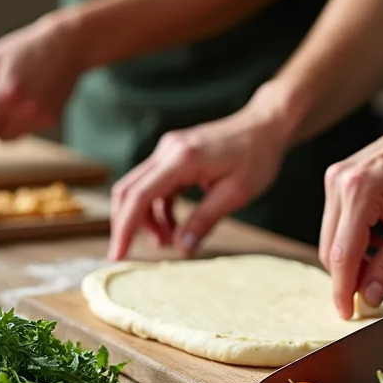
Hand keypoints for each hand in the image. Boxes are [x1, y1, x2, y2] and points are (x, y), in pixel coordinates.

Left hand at [0, 15, 85, 141]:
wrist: (67, 45)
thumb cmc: (24, 49)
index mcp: (4, 93)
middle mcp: (24, 110)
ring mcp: (40, 118)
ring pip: (5, 138)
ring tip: (2, 100)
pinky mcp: (51, 120)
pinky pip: (23, 132)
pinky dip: (16, 122)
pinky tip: (22, 100)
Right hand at [108, 98, 293, 259]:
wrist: (265, 126)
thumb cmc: (256, 157)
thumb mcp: (234, 194)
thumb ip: (204, 221)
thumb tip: (182, 249)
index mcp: (181, 159)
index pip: (139, 196)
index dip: (125, 228)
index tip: (117, 255)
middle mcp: (167, 150)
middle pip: (128, 191)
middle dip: (127, 225)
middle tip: (135, 252)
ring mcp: (168, 150)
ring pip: (139, 189)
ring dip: (146, 219)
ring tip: (168, 241)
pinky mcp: (174, 155)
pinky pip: (154, 185)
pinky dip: (158, 208)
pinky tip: (173, 226)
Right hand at [320, 104, 382, 319]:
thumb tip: (370, 295)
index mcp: (359, 190)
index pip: (342, 255)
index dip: (343, 291)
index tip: (347, 315)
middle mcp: (339, 180)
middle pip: (331, 248)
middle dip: (349, 275)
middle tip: (375, 293)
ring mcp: (336, 175)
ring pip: (332, 236)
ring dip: (354, 256)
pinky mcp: (341, 175)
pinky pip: (338, 220)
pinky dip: (355, 237)